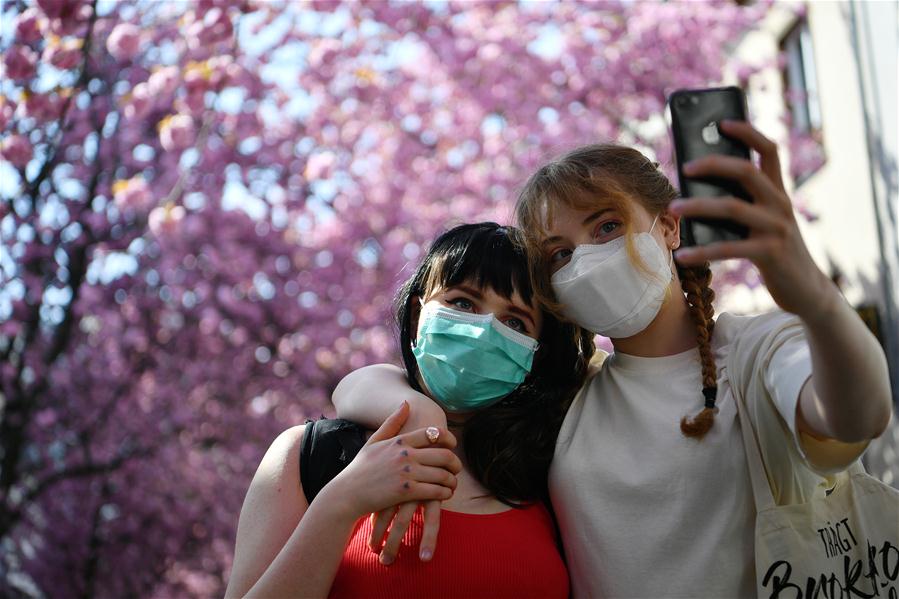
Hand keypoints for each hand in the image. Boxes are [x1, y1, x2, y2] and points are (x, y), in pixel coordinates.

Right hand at [368, 395, 449, 564]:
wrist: (346, 494)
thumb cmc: (360, 468)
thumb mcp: (374, 441)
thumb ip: (392, 422)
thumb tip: (406, 403)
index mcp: (399, 441)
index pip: (433, 434)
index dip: (449, 439)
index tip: (453, 446)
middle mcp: (405, 454)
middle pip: (443, 455)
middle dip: (455, 463)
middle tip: (457, 468)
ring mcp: (406, 473)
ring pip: (442, 474)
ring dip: (452, 481)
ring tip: (452, 484)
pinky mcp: (406, 492)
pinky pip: (435, 491)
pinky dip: (444, 493)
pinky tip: (445, 494)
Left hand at [669, 120, 837, 321]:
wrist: (806, 289)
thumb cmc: (773, 251)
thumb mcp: (763, 223)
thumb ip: (741, 205)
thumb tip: (695, 193)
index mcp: (778, 192)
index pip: (769, 150)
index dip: (747, 132)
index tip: (722, 123)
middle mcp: (780, 204)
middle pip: (746, 171)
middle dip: (714, 165)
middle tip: (685, 167)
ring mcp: (776, 227)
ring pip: (732, 207)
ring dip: (698, 206)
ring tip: (673, 208)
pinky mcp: (769, 253)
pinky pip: (728, 248)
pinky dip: (702, 252)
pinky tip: (682, 256)